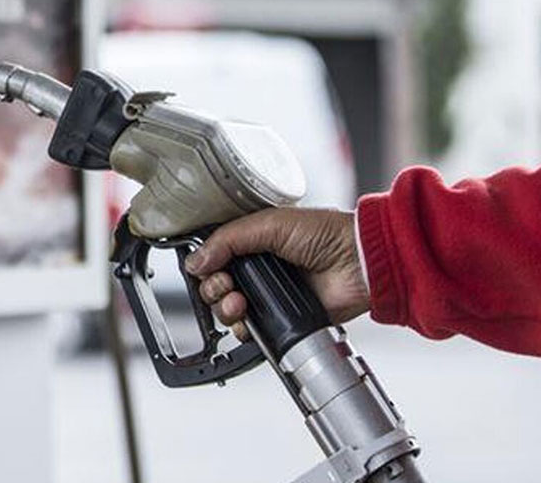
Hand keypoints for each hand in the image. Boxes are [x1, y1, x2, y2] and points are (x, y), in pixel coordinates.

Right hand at [183, 208, 368, 339]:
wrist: (359, 263)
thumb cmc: (326, 234)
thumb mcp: (270, 224)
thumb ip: (228, 239)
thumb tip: (196, 260)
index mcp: (251, 241)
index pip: (212, 256)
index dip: (205, 265)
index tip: (209, 268)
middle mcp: (257, 268)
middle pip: (214, 284)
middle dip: (212, 288)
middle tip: (226, 285)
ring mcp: (267, 294)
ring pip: (226, 309)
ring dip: (224, 307)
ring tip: (239, 302)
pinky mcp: (280, 319)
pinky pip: (248, 330)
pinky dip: (241, 329)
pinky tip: (247, 318)